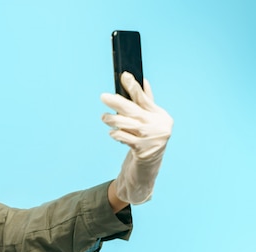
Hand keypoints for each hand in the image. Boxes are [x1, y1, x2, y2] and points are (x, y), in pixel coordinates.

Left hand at [100, 72, 173, 203]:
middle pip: (133, 110)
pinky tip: (112, 133)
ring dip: (113, 120)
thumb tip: (143, 81)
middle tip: (103, 96)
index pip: (144, 98)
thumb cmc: (149, 136)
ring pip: (126, 125)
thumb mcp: (152, 119)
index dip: (134, 86)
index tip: (125, 75)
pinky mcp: (141, 149)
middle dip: (117, 102)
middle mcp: (157, 125)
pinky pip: (124, 138)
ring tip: (104, 118)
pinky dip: (117, 134)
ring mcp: (149, 138)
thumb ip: (146, 101)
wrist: (150, 164)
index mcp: (159, 114)